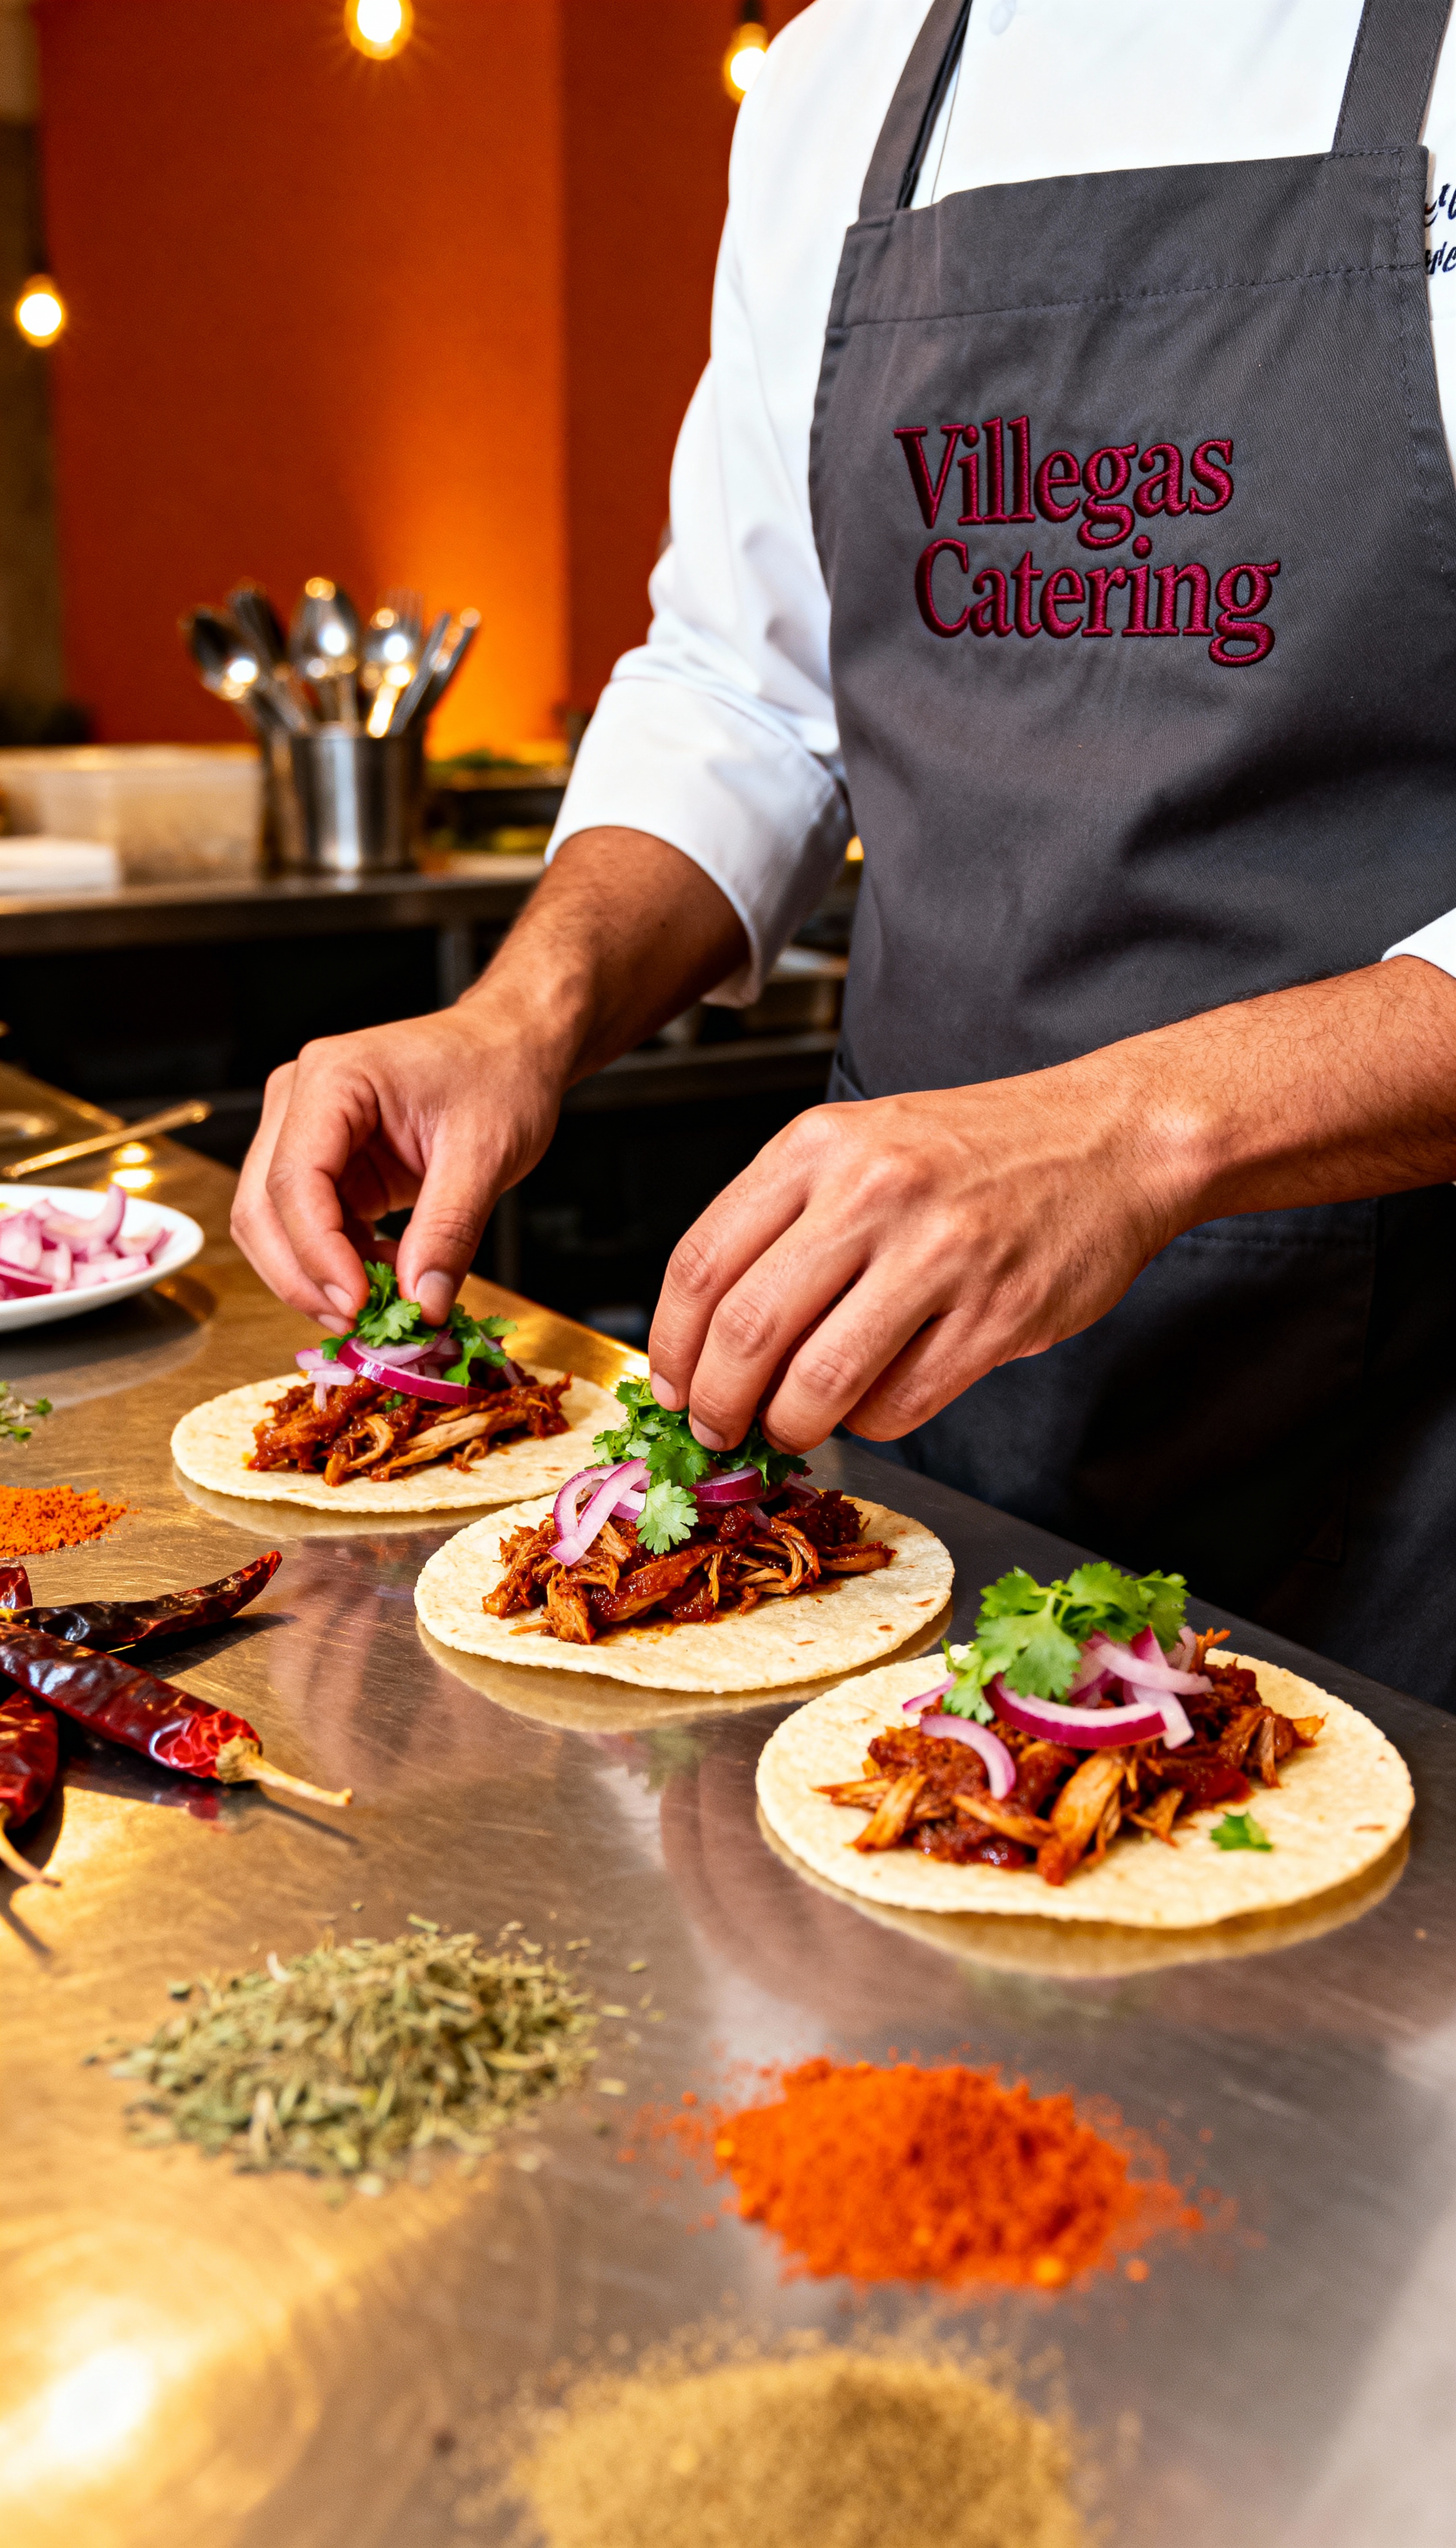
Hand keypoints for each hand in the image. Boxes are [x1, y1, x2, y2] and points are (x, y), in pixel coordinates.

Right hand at [232, 828, 748, 1327]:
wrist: (512, 1047)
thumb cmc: (501, 1074)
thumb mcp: (487, 1153)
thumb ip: (449, 1230)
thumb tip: (423, 1304)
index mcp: (331, 1080)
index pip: (295, 1182)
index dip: (317, 1255)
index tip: (359, 1306)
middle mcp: (299, 1100)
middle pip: (263, 1208)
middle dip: (304, 1278)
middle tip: (360, 1325)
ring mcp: (303, 1131)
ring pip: (272, 1225)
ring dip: (315, 1277)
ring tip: (382, 1302)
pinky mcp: (323, 1162)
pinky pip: (307, 1227)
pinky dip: (337, 1265)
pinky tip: (387, 1275)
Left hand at [647, 959, 1455, 1453]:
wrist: (1110, 1138)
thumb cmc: (972, 1153)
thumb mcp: (858, 1148)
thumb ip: (781, 1224)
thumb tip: (706, 1341)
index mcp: (819, 1146)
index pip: (701, 1264)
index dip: (670, 1346)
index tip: (672, 1388)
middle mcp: (872, 1192)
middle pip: (747, 1331)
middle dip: (717, 1405)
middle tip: (718, 1431)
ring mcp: (939, 1254)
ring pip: (819, 1383)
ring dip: (789, 1427)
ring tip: (791, 1429)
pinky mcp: (997, 1315)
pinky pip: (899, 1404)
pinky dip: (869, 1424)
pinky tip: (873, 1403)